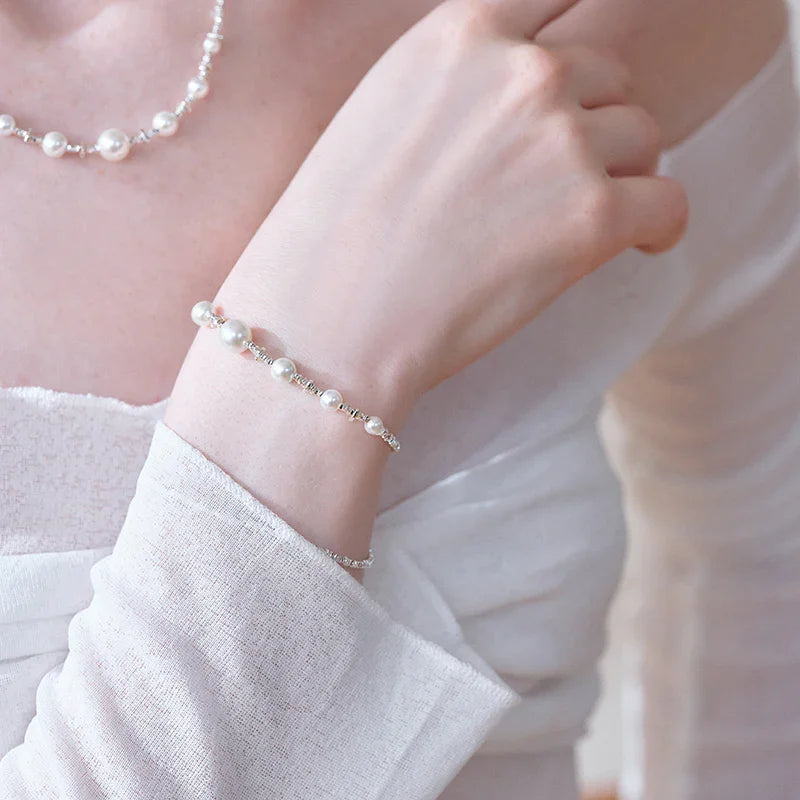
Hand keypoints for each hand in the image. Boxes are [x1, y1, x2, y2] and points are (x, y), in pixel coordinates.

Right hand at [219, 0, 686, 418]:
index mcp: (459, 34)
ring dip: (623, 175)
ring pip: (643, 138)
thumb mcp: (381, 118)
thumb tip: (515, 100)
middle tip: (565, 181)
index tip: (583, 83)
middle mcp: (521, 71)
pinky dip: (660, 225)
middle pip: (609, 76)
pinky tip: (638, 245)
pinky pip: (668, 202)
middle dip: (594, 124)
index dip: (576, 52)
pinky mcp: (593, 216)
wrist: (328, 319)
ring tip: (583, 222)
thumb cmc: (334, 237)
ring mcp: (561, 141)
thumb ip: (458, 89)